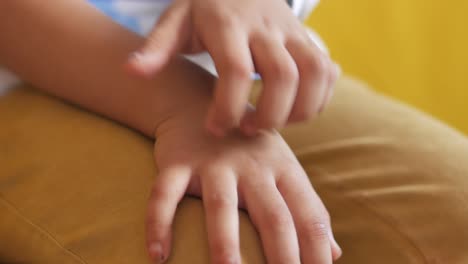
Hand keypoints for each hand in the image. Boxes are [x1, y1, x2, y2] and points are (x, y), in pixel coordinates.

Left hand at [127, 0, 339, 136]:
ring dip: (300, 109)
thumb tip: (132, 72)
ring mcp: (293, 32)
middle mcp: (266, 26)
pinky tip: (295, 110)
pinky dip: (319, 98)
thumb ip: (156, 47)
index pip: (235, 70)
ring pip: (314, 73)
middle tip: (246, 131)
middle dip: (269, 114)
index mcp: (228, 24)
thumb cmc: (204, 10)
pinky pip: (328, 71)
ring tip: (274, 124)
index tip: (214, 129)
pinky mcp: (310, 39)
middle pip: (283, 75)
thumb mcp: (175, 22)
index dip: (227, 107)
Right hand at [145, 104, 341, 262]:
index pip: (309, 214)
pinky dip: (159, 224)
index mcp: (284, 169)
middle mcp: (252, 167)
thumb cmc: (250, 147)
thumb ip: (306, 209)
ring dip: (224, 246)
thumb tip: (334, 252)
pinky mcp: (178, 162)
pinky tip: (158, 255)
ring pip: (221, 207)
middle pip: (273, 215)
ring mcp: (214, 164)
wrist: (201, 104)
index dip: (318, 249)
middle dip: (282, 256)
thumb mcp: (283, 169)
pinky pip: (165, 195)